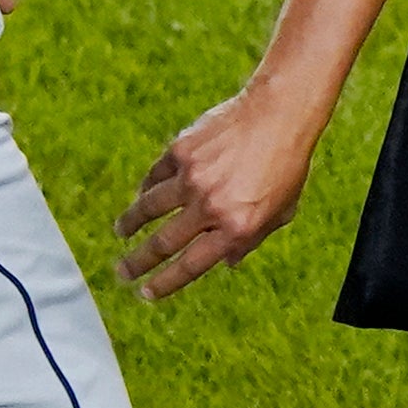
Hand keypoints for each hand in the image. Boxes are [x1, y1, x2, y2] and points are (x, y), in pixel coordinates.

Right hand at [113, 85, 324, 299]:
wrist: (279, 113)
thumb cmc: (287, 166)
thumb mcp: (281, 212)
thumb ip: (252, 240)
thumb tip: (225, 264)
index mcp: (237, 227)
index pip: (191, 265)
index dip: (165, 283)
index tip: (146, 294)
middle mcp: (211, 206)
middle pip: (163, 243)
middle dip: (137, 263)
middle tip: (121, 272)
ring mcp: (193, 177)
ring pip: (148, 208)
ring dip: (130, 224)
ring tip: (120, 233)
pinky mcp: (181, 150)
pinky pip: (156, 176)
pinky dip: (146, 188)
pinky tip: (141, 195)